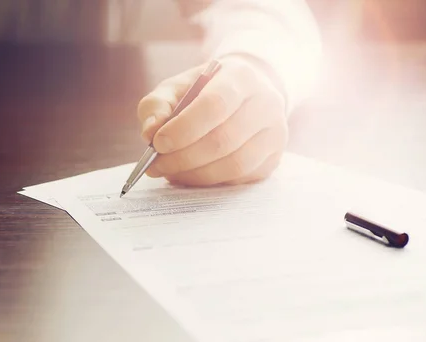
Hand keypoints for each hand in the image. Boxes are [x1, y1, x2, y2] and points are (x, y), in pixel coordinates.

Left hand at [137, 55, 288, 186]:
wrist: (242, 96)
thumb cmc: (203, 92)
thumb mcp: (176, 88)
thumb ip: (157, 106)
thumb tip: (150, 133)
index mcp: (241, 76)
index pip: (215, 105)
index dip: (184, 128)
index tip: (158, 143)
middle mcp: (266, 103)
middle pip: (223, 140)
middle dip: (183, 158)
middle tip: (156, 165)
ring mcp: (275, 133)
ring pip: (234, 164)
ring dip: (195, 175)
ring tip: (169, 172)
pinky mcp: (273, 159)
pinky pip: (239, 178)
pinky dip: (209, 181)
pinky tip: (190, 175)